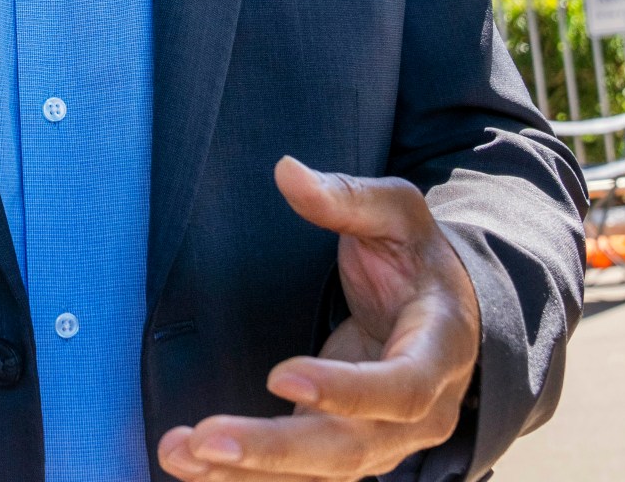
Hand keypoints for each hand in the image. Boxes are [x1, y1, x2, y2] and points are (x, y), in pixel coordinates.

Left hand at [157, 159, 479, 481]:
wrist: (444, 311)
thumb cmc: (416, 259)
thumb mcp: (397, 215)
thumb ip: (348, 198)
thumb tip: (287, 172)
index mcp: (438, 352)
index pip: (399, 389)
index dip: (345, 391)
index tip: (281, 376)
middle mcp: (416, 414)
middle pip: (350, 449)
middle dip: (277, 449)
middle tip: (207, 440)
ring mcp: (381, 441)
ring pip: (319, 473)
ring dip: (248, 472)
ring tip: (180, 455)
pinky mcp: (344, 451)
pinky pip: (298, 476)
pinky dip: (245, 478)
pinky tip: (191, 469)